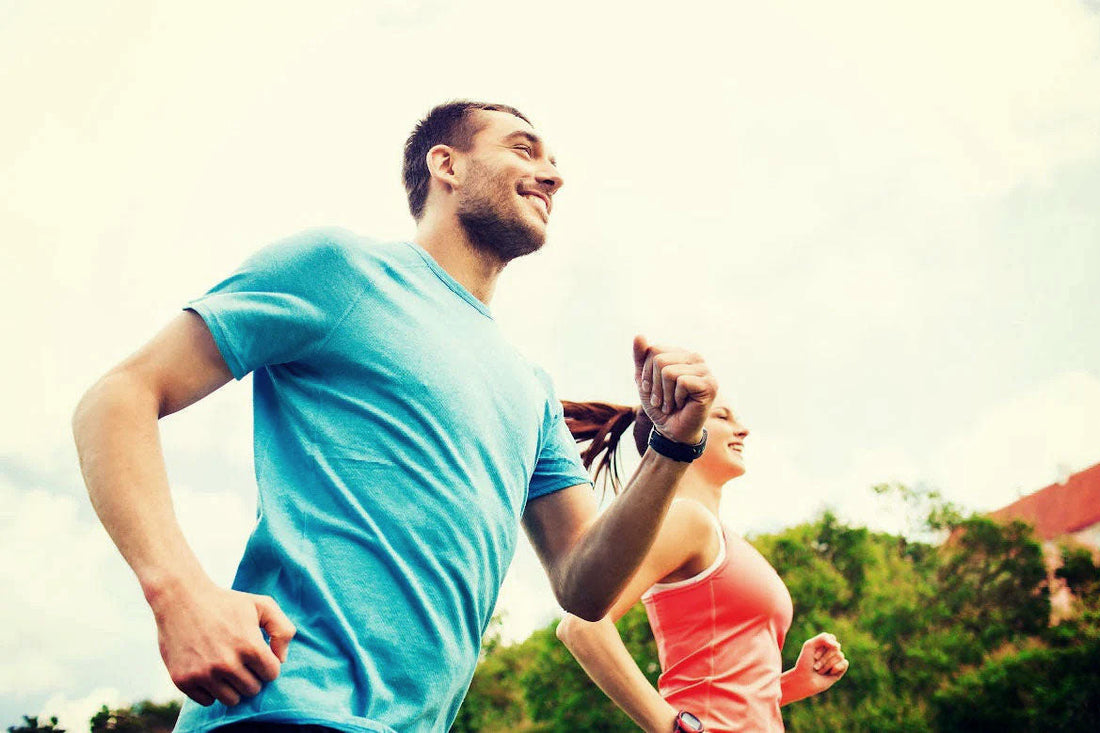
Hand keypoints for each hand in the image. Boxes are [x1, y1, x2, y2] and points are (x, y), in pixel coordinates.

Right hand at [150, 579, 295, 705]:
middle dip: (251, 676)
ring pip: (232, 700)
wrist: (180, 599)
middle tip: (240, 659)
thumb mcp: (262, 605)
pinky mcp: (184, 681)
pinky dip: (211, 690)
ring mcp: (203, 674)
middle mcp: (227, 663)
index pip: (271, 674)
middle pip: (252, 690)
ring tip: (226, 665)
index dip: (267, 664)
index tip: (257, 653)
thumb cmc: (226, 603)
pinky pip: (208, 701)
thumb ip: (283, 630)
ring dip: (233, 686)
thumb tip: (281, 660)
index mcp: (249, 646)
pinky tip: (208, 669)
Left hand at [633, 335, 716, 444]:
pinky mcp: (710, 385)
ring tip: (671, 404)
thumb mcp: (644, 379)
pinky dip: (676, 398)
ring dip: (664, 394)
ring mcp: (705, 370)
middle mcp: (695, 358)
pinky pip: (681, 382)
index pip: (654, 350)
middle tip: (661, 400)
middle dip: (654, 385)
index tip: (651, 389)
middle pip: (659, 359)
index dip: (646, 373)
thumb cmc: (659, 405)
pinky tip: (683, 405)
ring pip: (668, 371)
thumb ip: (641, 358)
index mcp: (681, 353)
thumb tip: (639, 335)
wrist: (672, 431)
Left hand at [792, 632, 848, 694]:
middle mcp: (831, 650)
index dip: (823, 647)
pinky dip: (836, 668)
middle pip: (836, 648)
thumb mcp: (810, 645)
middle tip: (815, 666)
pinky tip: (830, 673)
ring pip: (840, 655)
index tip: (813, 656)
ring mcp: (836, 659)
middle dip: (824, 658)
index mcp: (824, 643)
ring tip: (820, 671)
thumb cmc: (805, 663)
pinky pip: (845, 663)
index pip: (831, 638)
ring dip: (827, 665)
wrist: (805, 680)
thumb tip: (837, 645)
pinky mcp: (841, 669)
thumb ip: (823, 638)